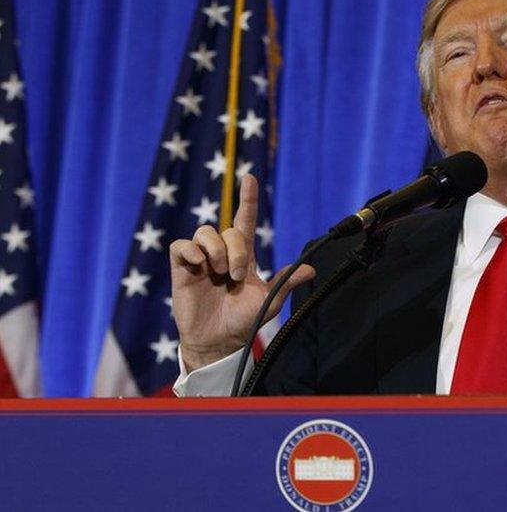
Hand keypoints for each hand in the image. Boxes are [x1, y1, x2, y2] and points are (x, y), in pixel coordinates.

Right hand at [169, 174, 314, 371]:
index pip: (245, 221)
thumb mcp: (268, 302)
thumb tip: (311, 269)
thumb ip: (286, 283)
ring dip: (216, 250)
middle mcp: (222, 254)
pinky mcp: (182, 269)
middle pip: (228, 230)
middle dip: (235, 250)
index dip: (248, 200)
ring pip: (205, 232)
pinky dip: (190, 250)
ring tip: (220, 273)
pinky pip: (181, 245)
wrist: (218, 342)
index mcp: (243, 257)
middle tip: (236, 277)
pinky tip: (198, 264)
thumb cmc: (243, 322)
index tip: (250, 178)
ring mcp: (201, 260)